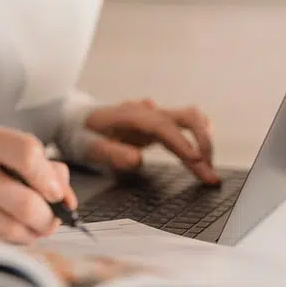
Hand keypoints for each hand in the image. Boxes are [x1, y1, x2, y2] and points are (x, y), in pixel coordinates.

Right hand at [0, 118, 76, 243]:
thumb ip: (31, 159)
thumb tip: (63, 189)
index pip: (27, 153)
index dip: (50, 179)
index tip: (57, 192)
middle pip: (23, 202)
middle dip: (46, 218)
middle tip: (50, 218)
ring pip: (9, 229)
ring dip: (30, 234)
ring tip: (31, 227)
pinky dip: (7, 240)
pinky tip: (6, 229)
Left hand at [82, 99, 219, 184]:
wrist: (76, 119)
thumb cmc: (82, 134)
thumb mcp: (87, 146)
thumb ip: (110, 153)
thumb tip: (137, 160)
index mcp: (132, 116)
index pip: (164, 126)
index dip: (182, 142)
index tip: (197, 160)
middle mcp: (148, 112)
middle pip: (187, 117)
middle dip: (203, 143)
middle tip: (209, 174)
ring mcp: (156, 116)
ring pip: (191, 120)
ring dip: (204, 142)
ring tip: (209, 171)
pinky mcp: (159, 124)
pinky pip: (186, 128)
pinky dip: (198, 142)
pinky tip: (203, 160)